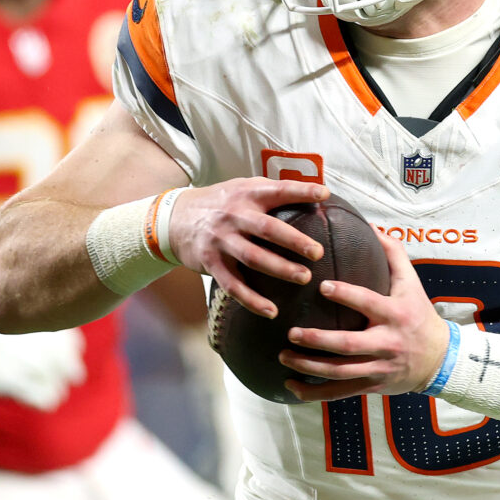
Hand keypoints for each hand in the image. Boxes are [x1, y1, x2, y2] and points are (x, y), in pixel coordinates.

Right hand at [167, 178, 327, 317]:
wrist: (175, 219)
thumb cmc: (221, 203)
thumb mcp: (242, 188)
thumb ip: (272, 191)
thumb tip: (316, 191)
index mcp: (246, 194)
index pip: (277, 190)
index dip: (300, 190)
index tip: (323, 194)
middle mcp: (234, 216)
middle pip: (267, 229)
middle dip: (294, 241)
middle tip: (318, 253)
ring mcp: (221, 241)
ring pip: (253, 258)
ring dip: (280, 269)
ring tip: (304, 278)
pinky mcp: (211, 263)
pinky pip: (233, 285)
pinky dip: (252, 300)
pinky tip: (271, 311)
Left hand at [278, 232, 447, 401]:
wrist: (439, 360)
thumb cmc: (419, 315)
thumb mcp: (412, 283)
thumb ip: (393, 253)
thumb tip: (372, 226)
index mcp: (395, 315)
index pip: (369, 303)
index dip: (346, 296)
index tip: (322, 287)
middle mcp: (387, 343)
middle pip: (349, 345)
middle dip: (318, 340)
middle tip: (291, 332)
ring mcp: (379, 368)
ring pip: (341, 372)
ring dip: (310, 367)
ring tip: (283, 357)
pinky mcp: (372, 386)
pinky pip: (340, 392)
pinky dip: (315, 393)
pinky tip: (291, 386)